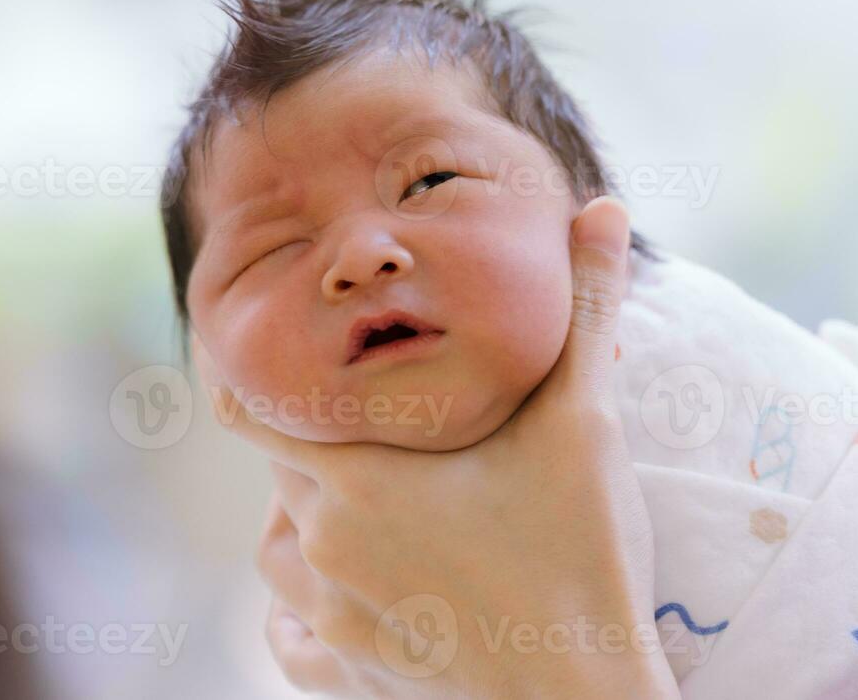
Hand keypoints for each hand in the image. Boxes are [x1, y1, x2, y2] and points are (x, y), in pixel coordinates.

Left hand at [202, 197, 678, 697]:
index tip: (262, 358)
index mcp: (357, 473)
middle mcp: (321, 540)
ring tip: (355, 500)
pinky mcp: (348, 670)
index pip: (251, 410)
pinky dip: (296, 612)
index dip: (252, 380)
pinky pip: (288, 635)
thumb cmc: (581, 553)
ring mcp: (330, 612)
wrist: (583, 691)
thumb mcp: (585, 420)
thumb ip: (586, 308)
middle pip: (279, 471)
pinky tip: (331, 594)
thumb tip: (606, 206)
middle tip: (366, 429)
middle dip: (313, 442)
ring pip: (275, 548)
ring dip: (300, 516)